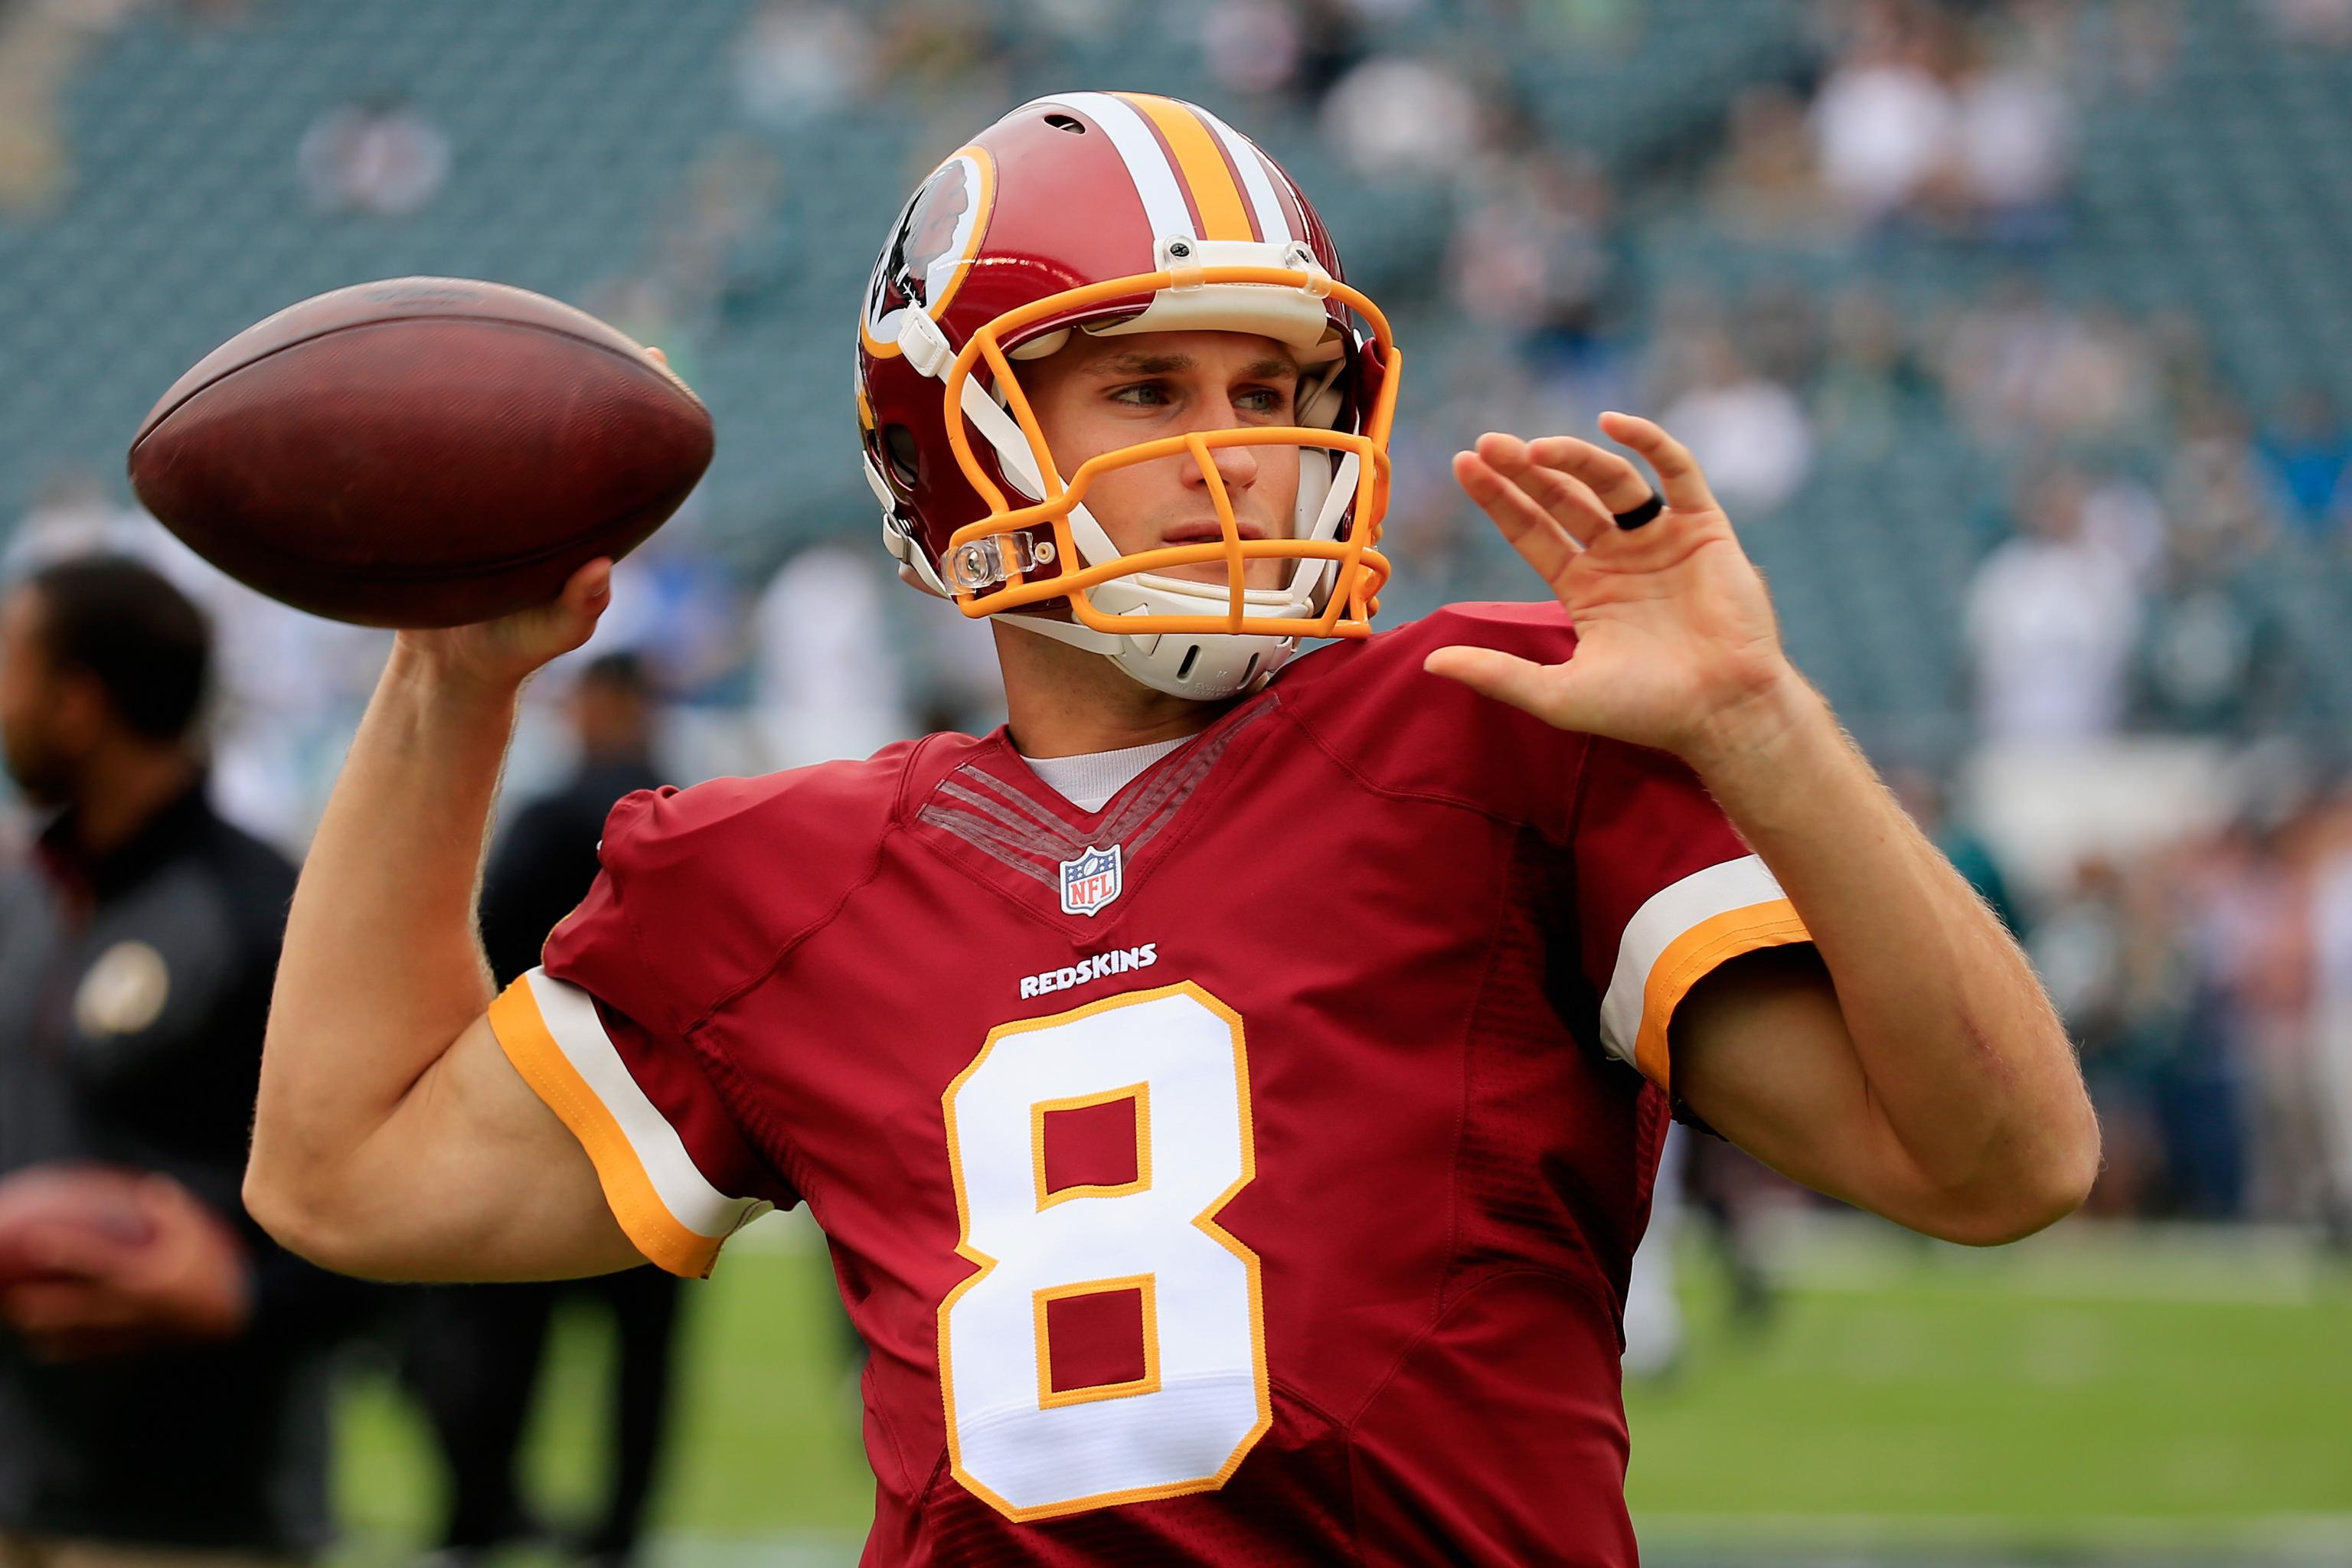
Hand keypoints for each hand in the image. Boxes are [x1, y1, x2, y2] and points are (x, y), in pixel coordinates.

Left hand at [0, 1176, 250, 1360]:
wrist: (236, 1314)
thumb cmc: (215, 1269)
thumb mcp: (200, 1233)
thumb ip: (172, 1210)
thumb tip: (150, 1186)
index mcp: (144, 1275)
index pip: (95, 1259)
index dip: (64, 1249)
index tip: (35, 1241)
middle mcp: (132, 1306)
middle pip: (76, 1307)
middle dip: (41, 1304)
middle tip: (10, 1296)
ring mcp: (132, 1329)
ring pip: (80, 1334)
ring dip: (47, 1330)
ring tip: (19, 1322)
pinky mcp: (136, 1345)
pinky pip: (95, 1351)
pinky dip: (68, 1350)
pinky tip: (46, 1348)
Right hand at [389, 343, 667, 691]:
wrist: (446, 667)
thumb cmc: (510, 652)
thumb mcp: (547, 635)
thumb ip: (577, 609)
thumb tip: (602, 572)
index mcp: (580, 520)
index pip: (618, 454)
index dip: (640, 407)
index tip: (655, 356)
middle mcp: (545, 497)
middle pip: (571, 424)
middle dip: (586, 372)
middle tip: (603, 328)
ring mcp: (500, 496)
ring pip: (511, 429)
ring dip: (513, 382)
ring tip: (517, 324)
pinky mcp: (452, 503)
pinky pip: (454, 451)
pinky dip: (448, 419)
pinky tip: (424, 381)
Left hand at [1424, 412, 1805, 767]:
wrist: (1722, 712)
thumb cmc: (1644, 710)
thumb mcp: (1556, 695)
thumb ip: (1496, 674)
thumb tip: (1430, 663)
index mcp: (1585, 588)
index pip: (1532, 531)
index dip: (1498, 498)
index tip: (1463, 464)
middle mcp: (1619, 557)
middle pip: (1563, 498)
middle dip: (1524, 470)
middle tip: (1487, 444)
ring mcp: (1661, 540)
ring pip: (1611, 481)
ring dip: (1574, 457)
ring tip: (1534, 450)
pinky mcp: (1704, 528)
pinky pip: (1678, 472)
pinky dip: (1649, 442)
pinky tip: (1613, 424)